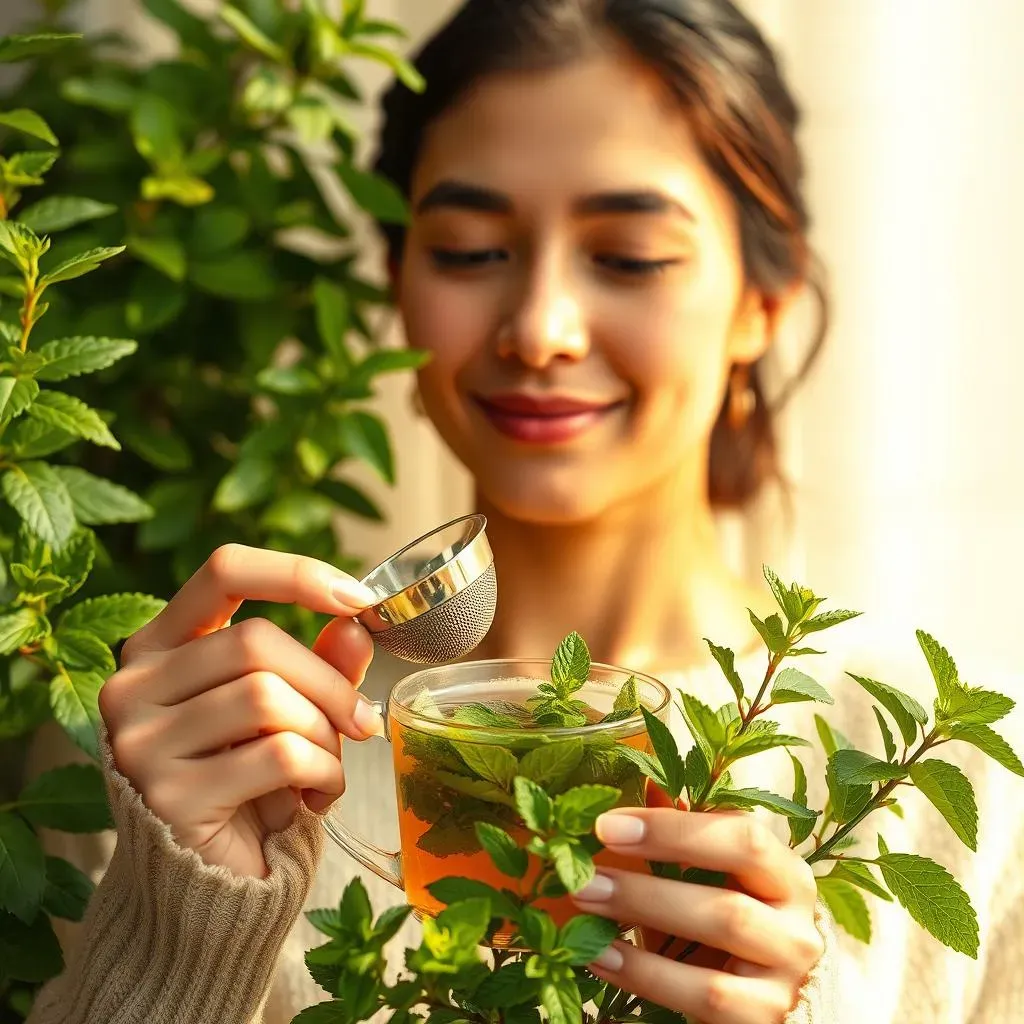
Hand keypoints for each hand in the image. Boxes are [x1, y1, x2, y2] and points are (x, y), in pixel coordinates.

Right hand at [100, 544, 381, 878]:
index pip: (224, 572)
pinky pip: (277, 755)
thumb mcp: (288, 714)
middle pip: (257, 641)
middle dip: (328, 683)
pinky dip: (320, 773)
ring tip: (328, 768)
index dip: (296, 574)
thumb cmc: (247, 785)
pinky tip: (316, 797)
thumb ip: (318, 666)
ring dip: (324, 734)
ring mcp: (139, 741)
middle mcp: (132, 685)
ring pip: (267, 697)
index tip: (359, 598)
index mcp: (159, 645)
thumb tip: (357, 625)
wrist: (205, 887)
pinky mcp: (165, 796)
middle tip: (361, 722)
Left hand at [572, 808, 823, 1023]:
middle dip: (645, 889)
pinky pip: (704, 999)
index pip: (742, 838)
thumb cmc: (718, 920)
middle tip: (583, 877)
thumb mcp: (703, 874)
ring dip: (642, 929)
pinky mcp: (763, 1021)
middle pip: (727, 907)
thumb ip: (680, 830)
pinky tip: (599, 957)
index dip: (673, 830)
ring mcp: (785, 981)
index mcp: (785, 872)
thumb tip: (647, 777)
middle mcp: (798, 927)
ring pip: (716, 959)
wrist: (748, 997)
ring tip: (585, 912)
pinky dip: (644, 976)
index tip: (607, 825)